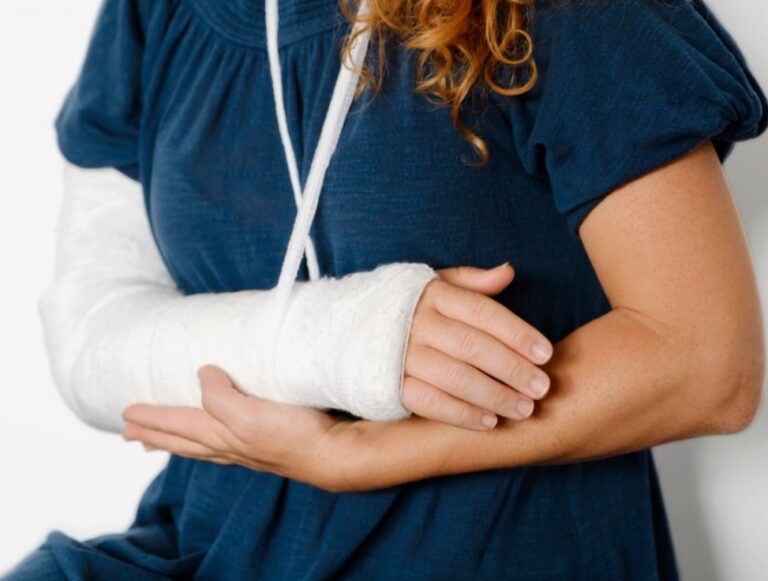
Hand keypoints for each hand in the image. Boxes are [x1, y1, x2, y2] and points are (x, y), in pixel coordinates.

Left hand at [122, 365, 353, 490]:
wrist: (333, 453)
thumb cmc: (293, 434)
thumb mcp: (249, 415)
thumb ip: (220, 397)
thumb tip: (203, 373)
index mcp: (220, 435)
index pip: (177, 424)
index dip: (153, 416)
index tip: (126, 413)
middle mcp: (230, 444)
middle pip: (184, 440)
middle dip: (157, 435)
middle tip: (131, 435)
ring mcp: (249, 446)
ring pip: (202, 444)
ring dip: (178, 440)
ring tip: (162, 440)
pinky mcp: (269, 441)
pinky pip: (225, 441)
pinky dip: (209, 438)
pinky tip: (220, 436)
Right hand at [402, 263, 553, 430]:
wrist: (344, 330)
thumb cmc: (403, 308)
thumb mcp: (433, 285)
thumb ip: (471, 282)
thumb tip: (508, 272)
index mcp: (433, 294)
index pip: (483, 312)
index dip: (518, 333)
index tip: (546, 353)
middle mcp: (417, 323)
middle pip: (473, 347)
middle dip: (513, 369)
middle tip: (542, 388)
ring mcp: (401, 355)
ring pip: (455, 377)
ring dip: (494, 396)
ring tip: (524, 410)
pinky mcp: (389, 384)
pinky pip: (430, 402)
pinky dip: (462, 414)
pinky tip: (489, 423)